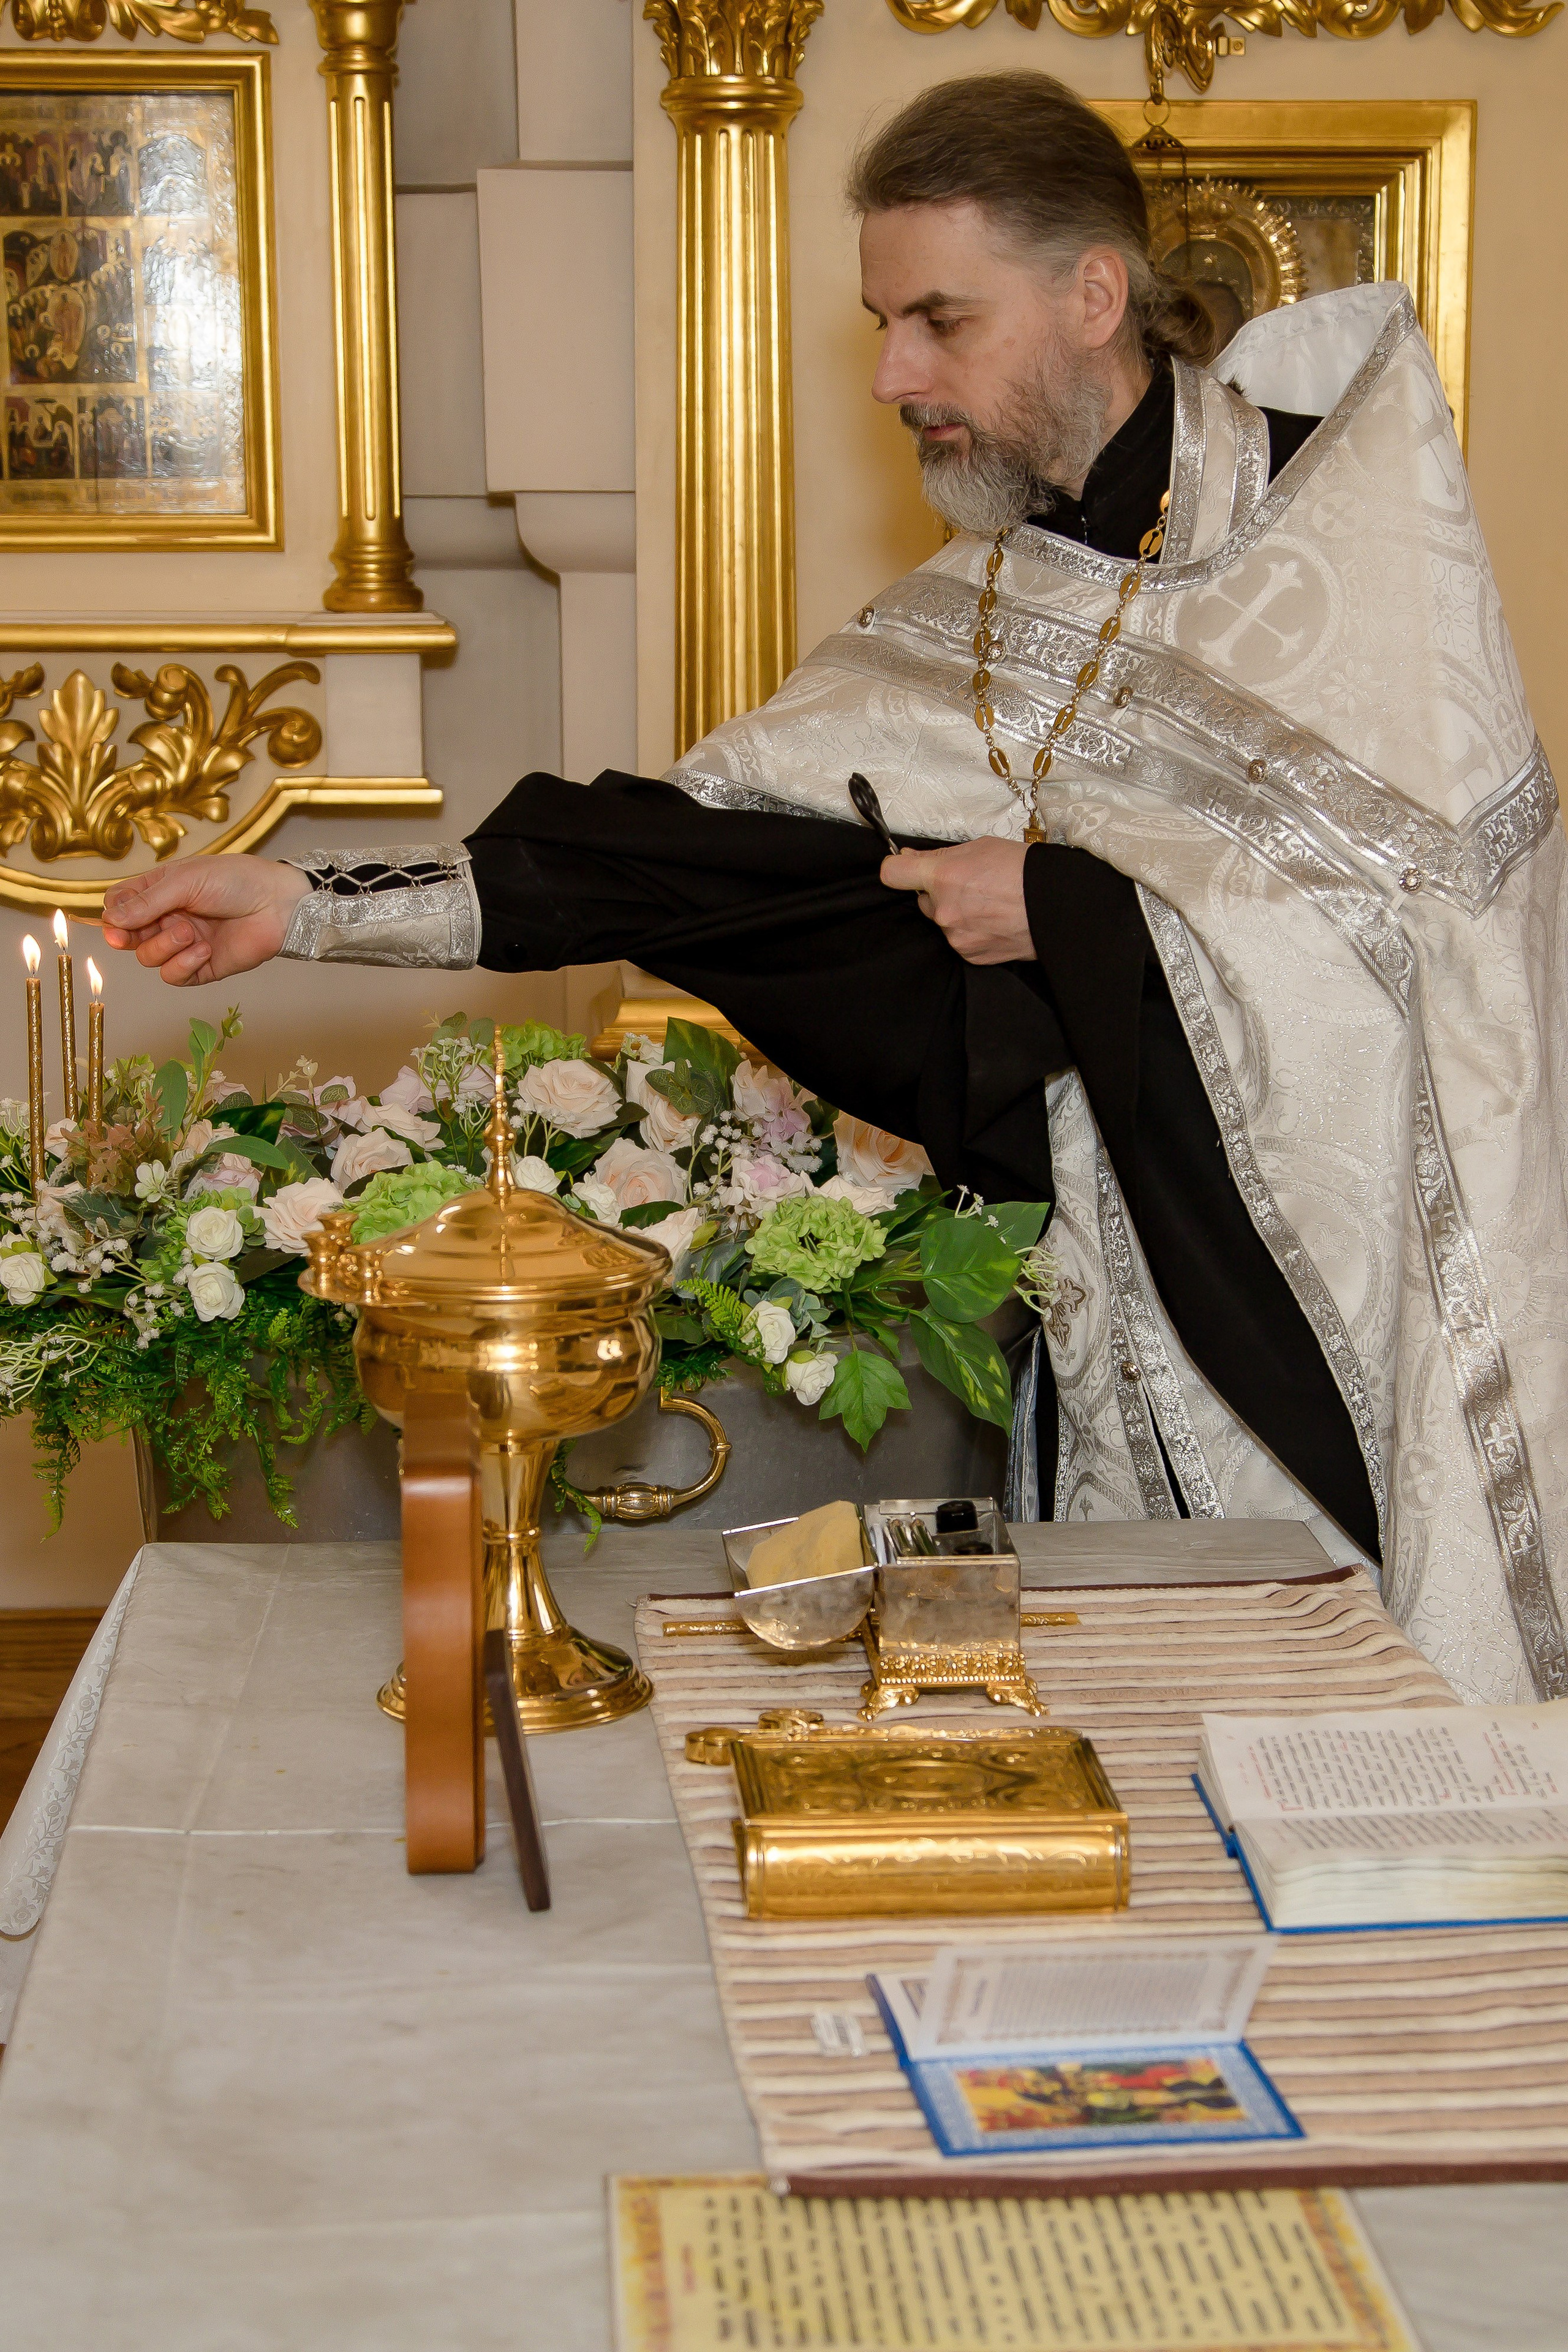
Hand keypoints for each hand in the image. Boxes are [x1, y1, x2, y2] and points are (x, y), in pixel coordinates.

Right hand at [99, 855, 309, 985]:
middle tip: (134, 933)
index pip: (120, 907)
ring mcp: (183, 944)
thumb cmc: (235, 880)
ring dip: (164, 946)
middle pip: (127, 937)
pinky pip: (174, 976)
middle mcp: (167, 919)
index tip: (118, 920)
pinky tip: (203, 950)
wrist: (278, 903)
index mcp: (159, 892)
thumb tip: (110, 920)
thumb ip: (147, 902)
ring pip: (148, 958)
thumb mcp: (186, 881)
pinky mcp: (201, 967)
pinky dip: (182, 965)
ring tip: (190, 932)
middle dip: (130, 936)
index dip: (114, 916)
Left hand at [879, 837, 1033, 964]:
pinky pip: (960, 940)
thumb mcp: (980, 847)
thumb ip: (939, 856)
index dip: (898, 868)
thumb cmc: (1023, 870)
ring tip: (989, 904)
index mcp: (943, 876)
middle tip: (971, 885)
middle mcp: (944, 911)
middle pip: (923, 901)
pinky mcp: (970, 955)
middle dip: (939, 894)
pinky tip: (993, 921)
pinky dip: (971, 932)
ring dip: (957, 914)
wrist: (1057, 906)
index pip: (892, 874)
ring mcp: (956, 937)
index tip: (905, 867)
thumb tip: (909, 858)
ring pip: (943, 922)